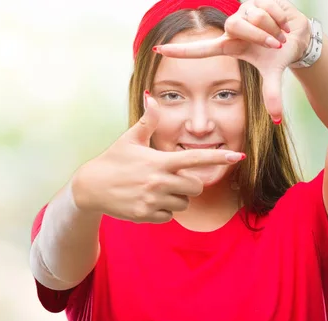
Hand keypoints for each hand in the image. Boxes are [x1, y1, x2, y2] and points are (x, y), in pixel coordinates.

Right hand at [72, 94, 245, 222]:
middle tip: (170, 180)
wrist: (89, 187)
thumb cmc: (113, 160)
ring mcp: (153, 199)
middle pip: (196, 187)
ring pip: (183, 205)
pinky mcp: (146, 215)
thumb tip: (152, 97)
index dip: (218, 158)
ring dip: (175, 200)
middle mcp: (159, 181)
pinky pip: (169, 217)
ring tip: (155, 190)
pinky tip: (147, 202)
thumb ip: (148, 121)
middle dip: (188, 185)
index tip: (238, 157)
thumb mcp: (130, 138)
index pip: (195, 158)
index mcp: (159, 161)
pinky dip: (163, 212)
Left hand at [155, 0, 309, 121]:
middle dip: (261, 36)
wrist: (298, 37)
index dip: (180, 51)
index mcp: (230, 46)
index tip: (158, 50)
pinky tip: (283, 23)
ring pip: (254, 17)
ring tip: (280, 34)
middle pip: (237, 26)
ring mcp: (242, 12)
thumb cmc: (278, 55)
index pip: (201, 49)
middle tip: (276, 44)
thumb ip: (272, 95)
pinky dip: (281, 19)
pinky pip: (267, 9)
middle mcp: (232, 28)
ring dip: (273, 28)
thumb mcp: (273, 74)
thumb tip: (277, 120)